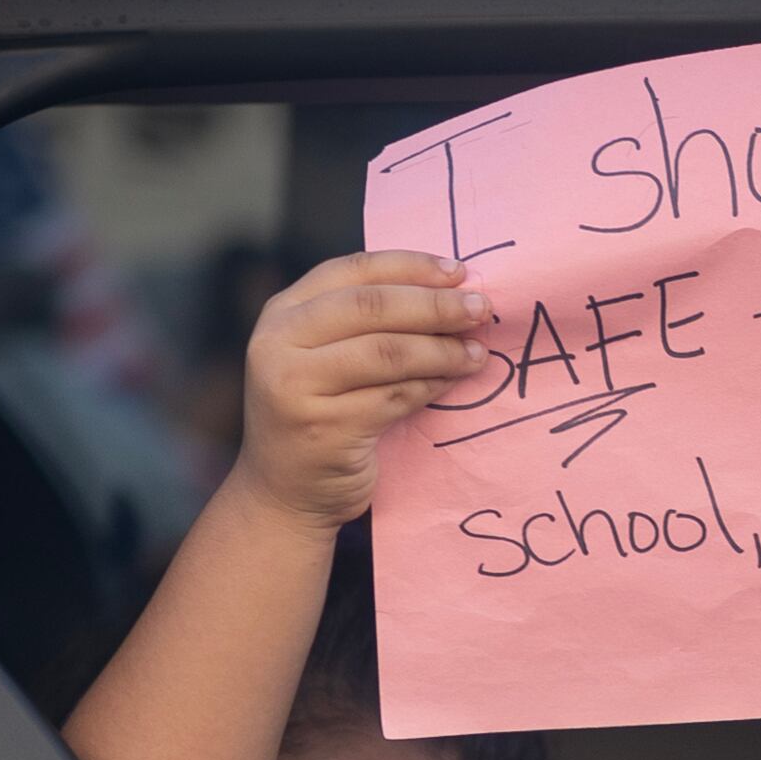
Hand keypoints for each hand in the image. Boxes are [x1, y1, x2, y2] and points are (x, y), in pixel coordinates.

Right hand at [233, 250, 491, 531]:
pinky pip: (394, 397)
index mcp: (283, 313)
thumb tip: (451, 292)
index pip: (353, 271)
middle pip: (372, 307)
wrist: (285, 493)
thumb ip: (366, 323)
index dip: (410, 266)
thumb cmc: (320, 416)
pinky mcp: (324, 428)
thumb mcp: (326, 357)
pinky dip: (430, 386)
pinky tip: (453, 381)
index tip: (460, 272)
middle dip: (434, 305)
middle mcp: (279, 343)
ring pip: (386, 353)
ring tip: (476, 351)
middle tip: (481, 309)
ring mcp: (296, 387)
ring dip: (441, 350)